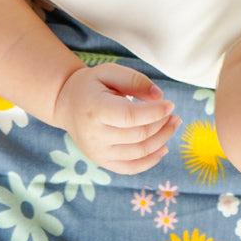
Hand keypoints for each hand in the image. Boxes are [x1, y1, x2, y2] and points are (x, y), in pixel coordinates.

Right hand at [53, 64, 179, 174]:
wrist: (66, 104)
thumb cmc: (91, 85)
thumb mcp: (109, 71)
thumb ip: (134, 80)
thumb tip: (159, 97)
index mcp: (94, 109)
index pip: (130, 116)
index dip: (154, 112)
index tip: (170, 104)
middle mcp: (94, 135)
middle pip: (138, 135)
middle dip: (162, 125)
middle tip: (174, 114)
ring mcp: (97, 152)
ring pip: (138, 152)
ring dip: (161, 140)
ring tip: (173, 125)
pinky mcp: (102, 161)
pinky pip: (130, 168)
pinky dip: (150, 161)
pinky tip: (163, 148)